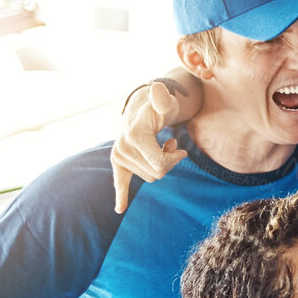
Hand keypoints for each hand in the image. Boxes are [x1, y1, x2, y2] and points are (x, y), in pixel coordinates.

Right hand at [111, 82, 187, 212]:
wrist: (141, 108)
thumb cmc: (158, 107)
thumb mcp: (165, 103)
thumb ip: (163, 99)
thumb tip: (158, 89)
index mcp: (134, 137)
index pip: (159, 165)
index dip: (174, 159)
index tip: (180, 150)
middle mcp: (122, 148)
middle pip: (157, 173)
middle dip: (169, 162)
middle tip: (170, 144)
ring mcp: (118, 156)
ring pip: (150, 177)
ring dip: (160, 164)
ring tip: (159, 146)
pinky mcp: (117, 162)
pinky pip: (119, 183)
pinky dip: (121, 196)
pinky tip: (120, 209)